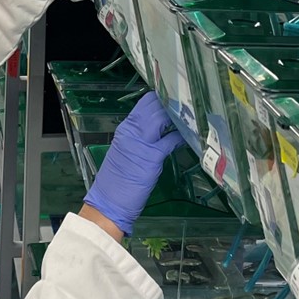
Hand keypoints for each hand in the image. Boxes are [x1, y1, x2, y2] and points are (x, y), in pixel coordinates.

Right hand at [83, 92, 184, 234]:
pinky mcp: (152, 157)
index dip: (161, 98)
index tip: (175, 97)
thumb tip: (157, 128)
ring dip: (177, 116)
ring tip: (190, 116)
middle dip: (172, 102)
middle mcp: (131, 131)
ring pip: (162, 118)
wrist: (108, 201)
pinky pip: (170, 140)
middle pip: (155, 106)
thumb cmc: (117, 179)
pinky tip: (188, 137)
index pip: (145, 103)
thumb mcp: (124, 150)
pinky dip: (180, 137)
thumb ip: (139, 136)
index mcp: (125, 128)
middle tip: (188, 103)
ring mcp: (142, 143)